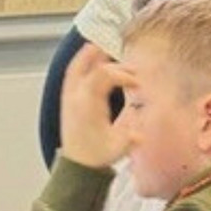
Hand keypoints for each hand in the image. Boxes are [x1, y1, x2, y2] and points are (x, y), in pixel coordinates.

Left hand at [60, 43, 134, 168]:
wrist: (76, 165)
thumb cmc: (97, 155)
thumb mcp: (117, 148)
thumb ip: (131, 138)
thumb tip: (143, 132)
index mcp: (88, 105)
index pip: (105, 76)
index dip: (123, 75)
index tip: (137, 85)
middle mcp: (76, 97)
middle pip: (95, 70)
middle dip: (116, 68)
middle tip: (133, 71)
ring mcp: (69, 97)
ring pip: (78, 67)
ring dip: (90, 55)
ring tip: (101, 45)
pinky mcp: (67, 99)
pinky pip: (72, 73)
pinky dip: (80, 61)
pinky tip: (88, 53)